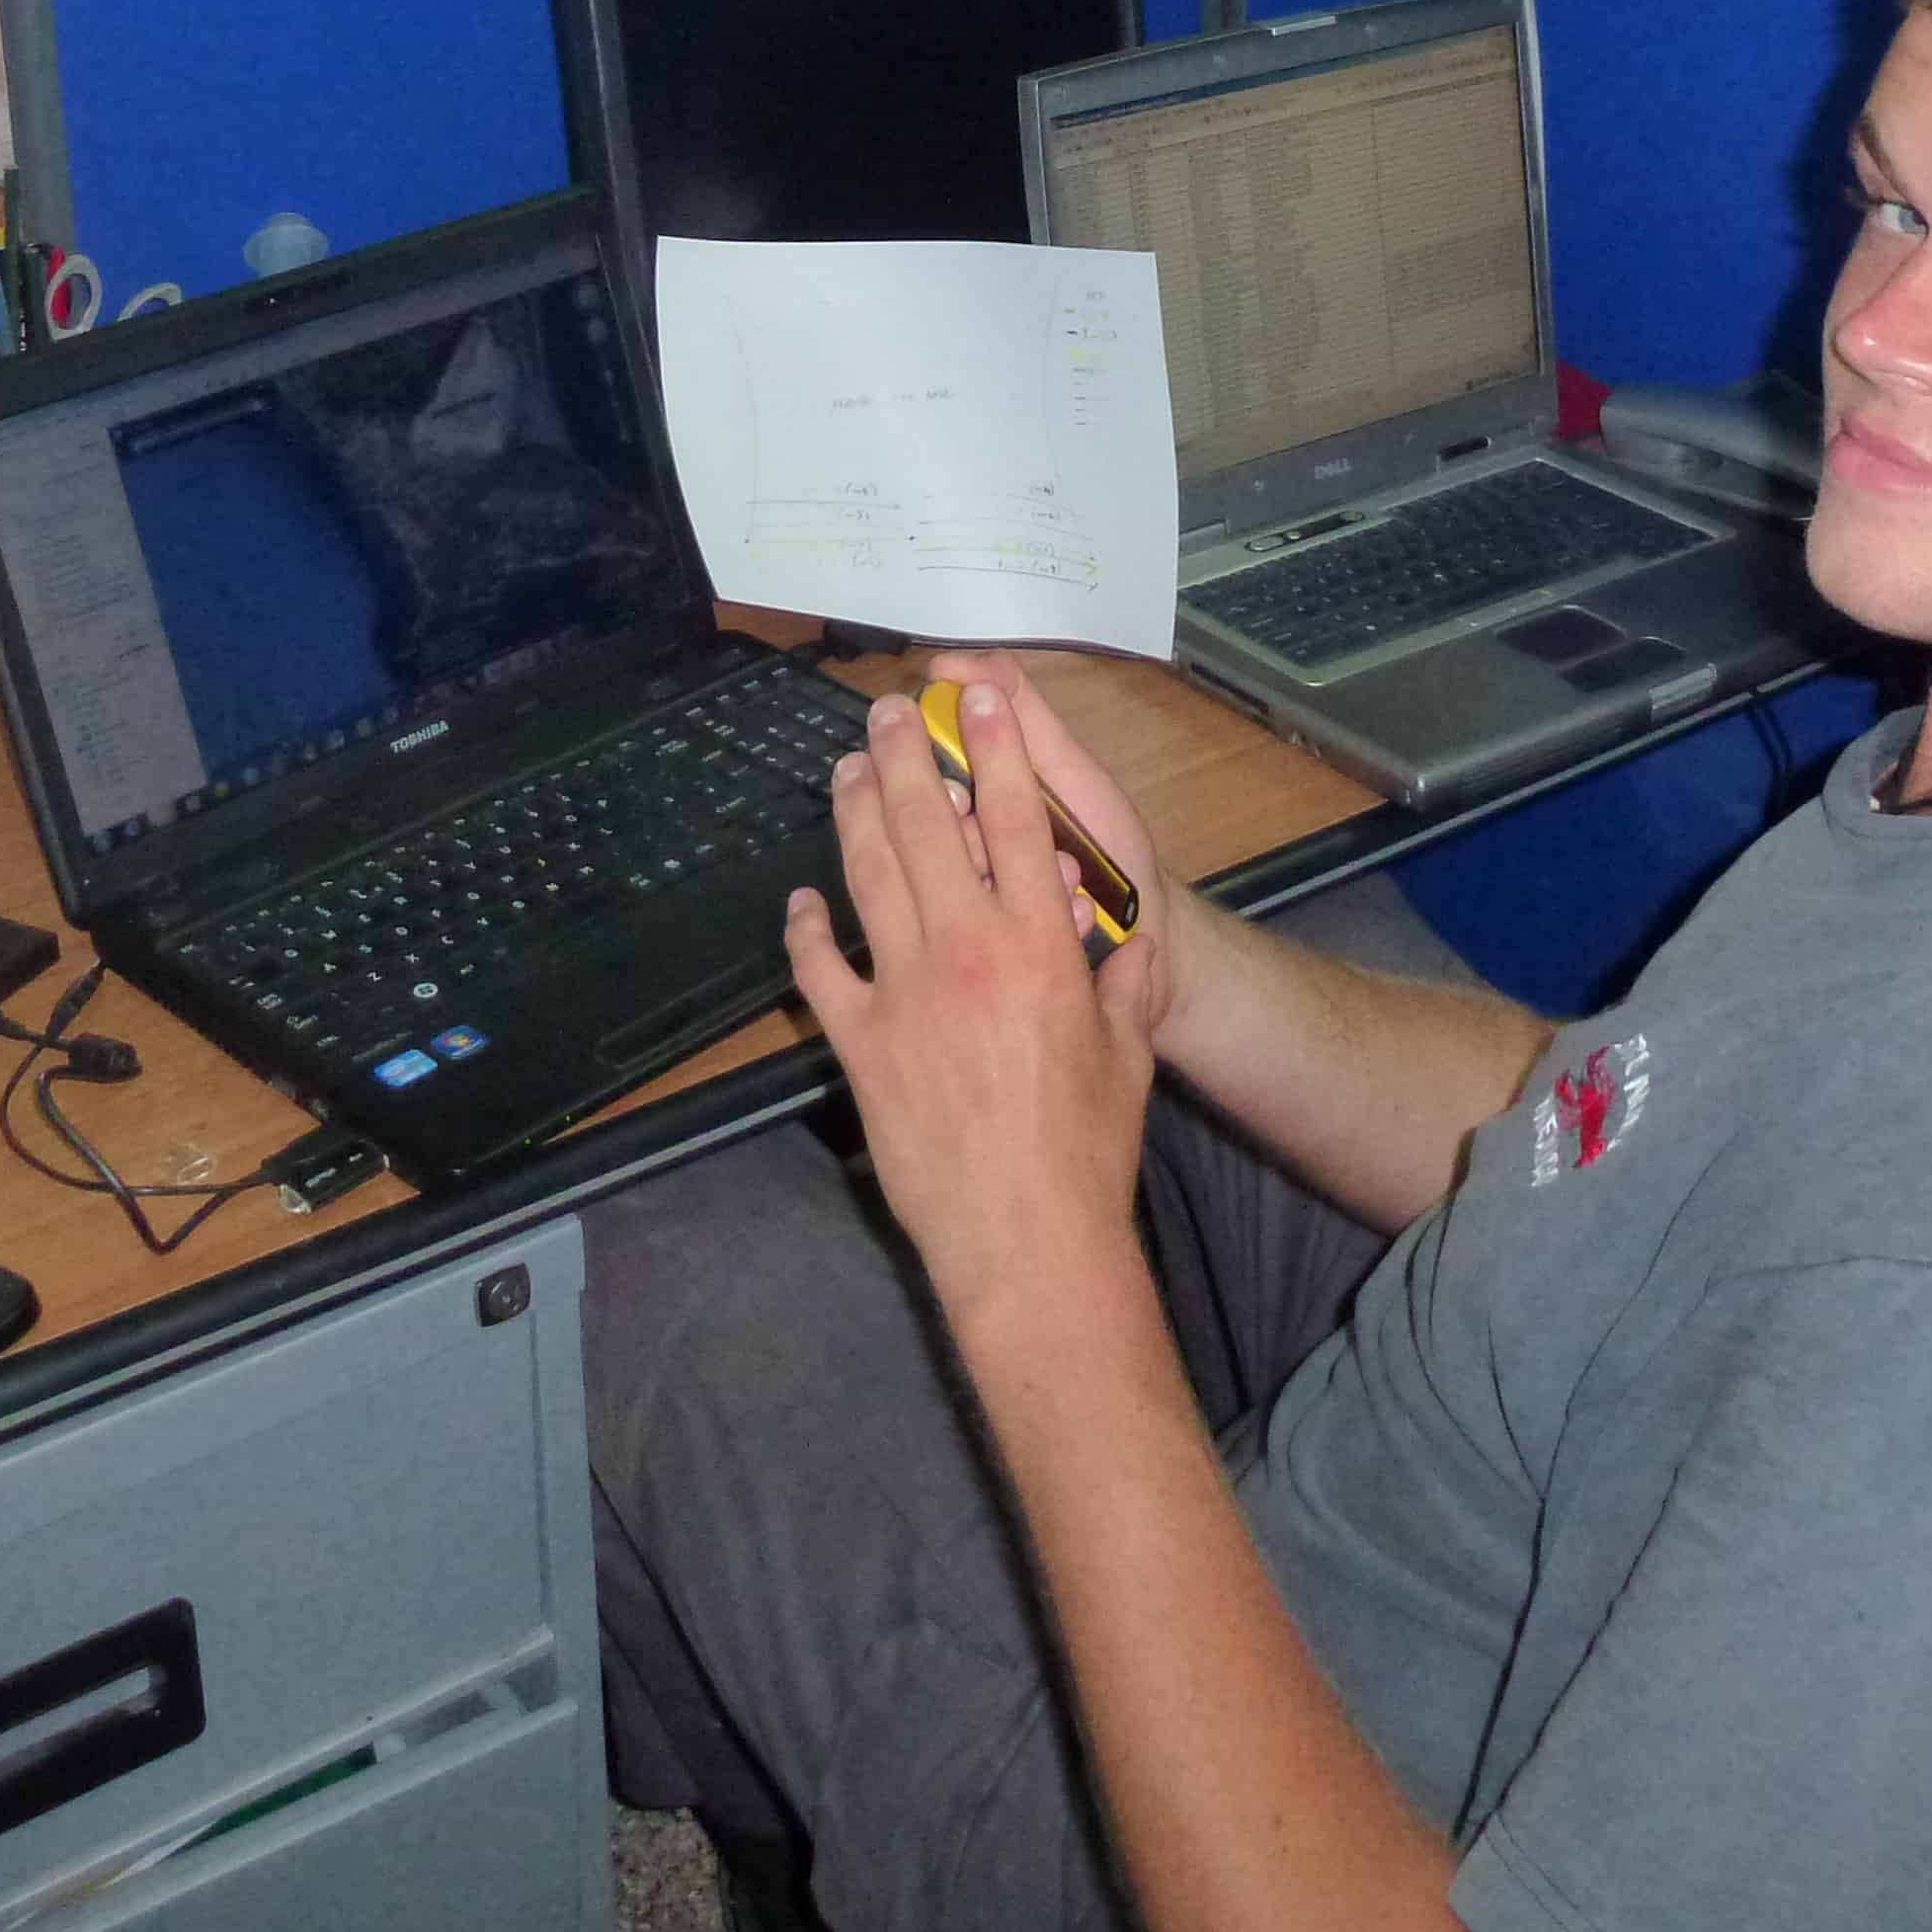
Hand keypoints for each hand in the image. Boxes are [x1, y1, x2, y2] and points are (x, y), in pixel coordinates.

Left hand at [788, 671, 1158, 1322]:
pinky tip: (800, 900)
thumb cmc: (1088, 1149)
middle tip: (888, 712)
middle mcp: (964, 950)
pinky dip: (806, 930)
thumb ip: (1125, 988)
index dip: (997, 748)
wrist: (1027, 1236)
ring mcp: (902, 993)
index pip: (1015, 818)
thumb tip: (1130, 947)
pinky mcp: (859, 1044)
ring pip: (867, 876)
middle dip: (902, 756)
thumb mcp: (1128, 1054)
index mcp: (1038, 945)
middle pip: (923, 825)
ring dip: (853, 813)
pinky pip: (820, 971)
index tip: (982, 696)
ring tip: (846, 769)